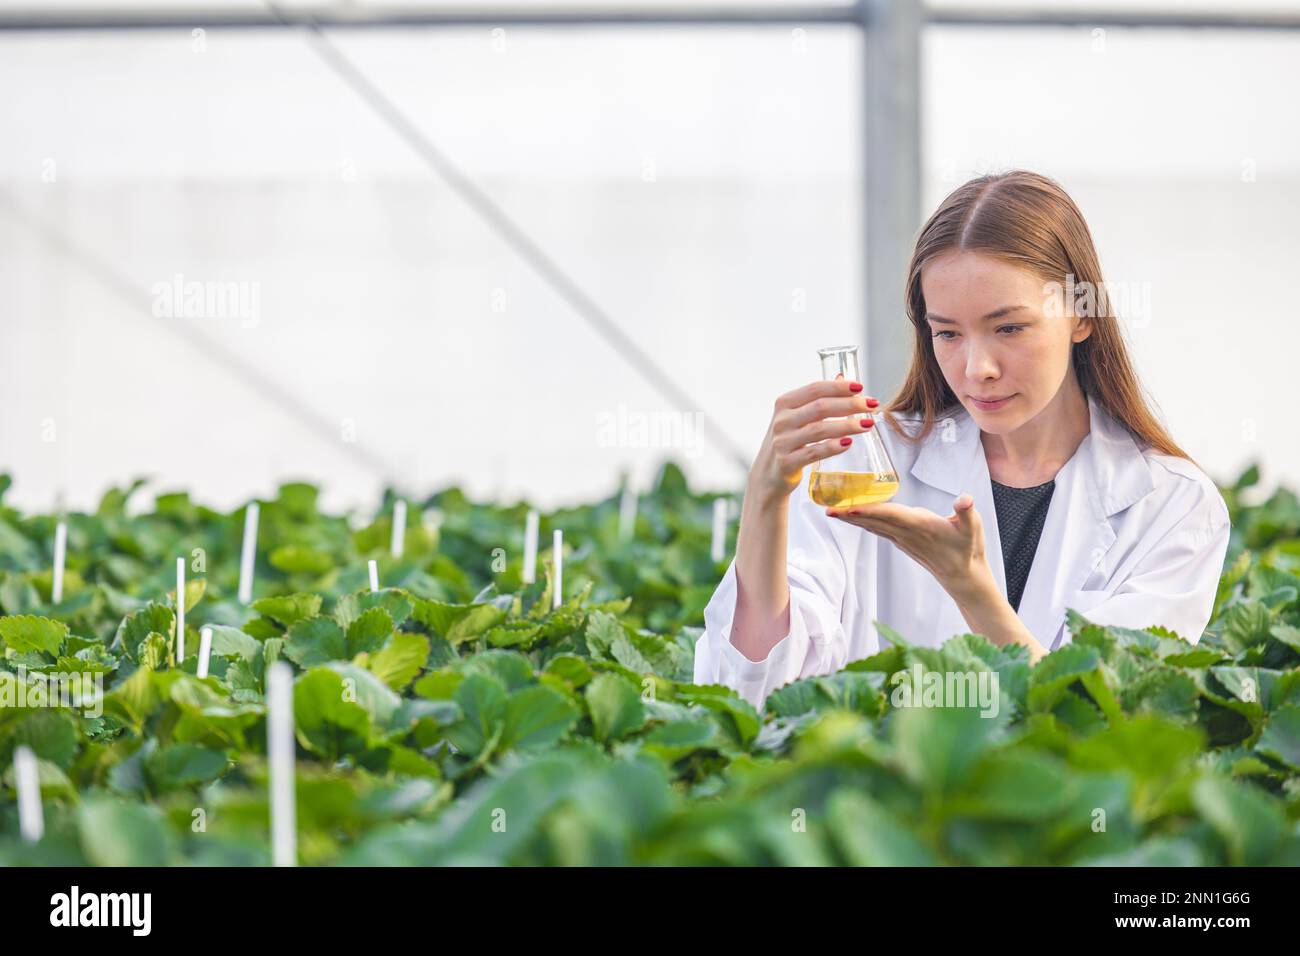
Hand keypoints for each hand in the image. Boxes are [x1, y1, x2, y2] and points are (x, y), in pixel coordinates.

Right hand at [747, 376, 880, 508]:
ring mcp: (782, 442)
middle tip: (871, 405)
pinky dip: (833, 447)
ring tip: (867, 424)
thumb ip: (817, 399)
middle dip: (849, 404)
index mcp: (784, 403)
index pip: (815, 389)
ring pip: (819, 429)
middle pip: (820, 407)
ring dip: (847, 425)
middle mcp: (781, 420)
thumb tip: (843, 378)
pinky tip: (848, 443)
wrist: (768, 474)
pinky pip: (814, 453)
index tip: (861, 387)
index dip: (839, 387)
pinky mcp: (786, 462)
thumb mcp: (797, 417)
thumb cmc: (788, 441)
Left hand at [826, 493, 991, 601]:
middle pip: (874, 521)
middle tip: (827, 509)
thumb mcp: (974, 528)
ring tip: (832, 511)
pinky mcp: (903, 542)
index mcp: (921, 526)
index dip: (870, 511)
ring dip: (852, 518)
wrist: (964, 576)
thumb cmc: (968, 548)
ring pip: (873, 526)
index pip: (891, 516)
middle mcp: (907, 534)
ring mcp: (903, 540)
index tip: (850, 508)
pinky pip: (878, 530)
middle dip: (850, 515)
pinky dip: (863, 522)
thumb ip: (967, 512)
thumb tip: (965, 499)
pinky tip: (852, 516)